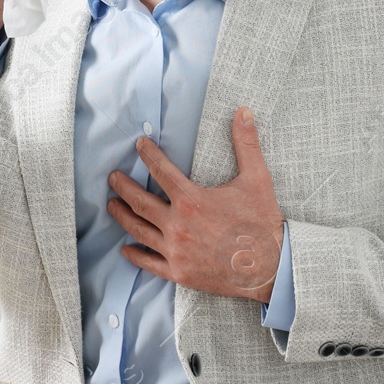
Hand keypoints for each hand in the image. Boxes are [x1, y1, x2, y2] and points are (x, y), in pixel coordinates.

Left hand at [108, 107, 285, 301]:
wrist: (271, 267)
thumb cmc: (263, 223)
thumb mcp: (257, 179)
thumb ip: (246, 143)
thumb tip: (243, 111)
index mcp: (191, 200)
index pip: (161, 171)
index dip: (148, 155)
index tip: (140, 145)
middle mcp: (178, 225)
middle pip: (140, 202)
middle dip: (123, 187)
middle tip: (113, 177)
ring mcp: (176, 251)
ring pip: (139, 230)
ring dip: (122, 216)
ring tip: (111, 205)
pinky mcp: (179, 272)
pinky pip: (149, 263)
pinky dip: (135, 255)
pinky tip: (125, 249)